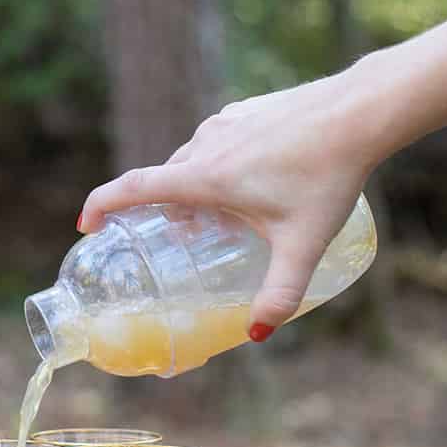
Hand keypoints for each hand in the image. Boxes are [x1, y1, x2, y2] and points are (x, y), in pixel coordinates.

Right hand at [77, 74, 378, 335]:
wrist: (359, 113)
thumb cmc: (328, 176)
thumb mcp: (303, 244)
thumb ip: (280, 292)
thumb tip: (257, 333)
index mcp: (206, 176)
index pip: (133, 188)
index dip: (101, 204)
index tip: (87, 225)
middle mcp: (206, 145)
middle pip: (164, 180)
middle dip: (162, 212)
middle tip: (176, 242)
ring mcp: (224, 123)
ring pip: (191, 161)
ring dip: (193, 189)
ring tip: (222, 218)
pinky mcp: (244, 112)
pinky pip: (215, 143)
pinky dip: (216, 166)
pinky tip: (255, 182)